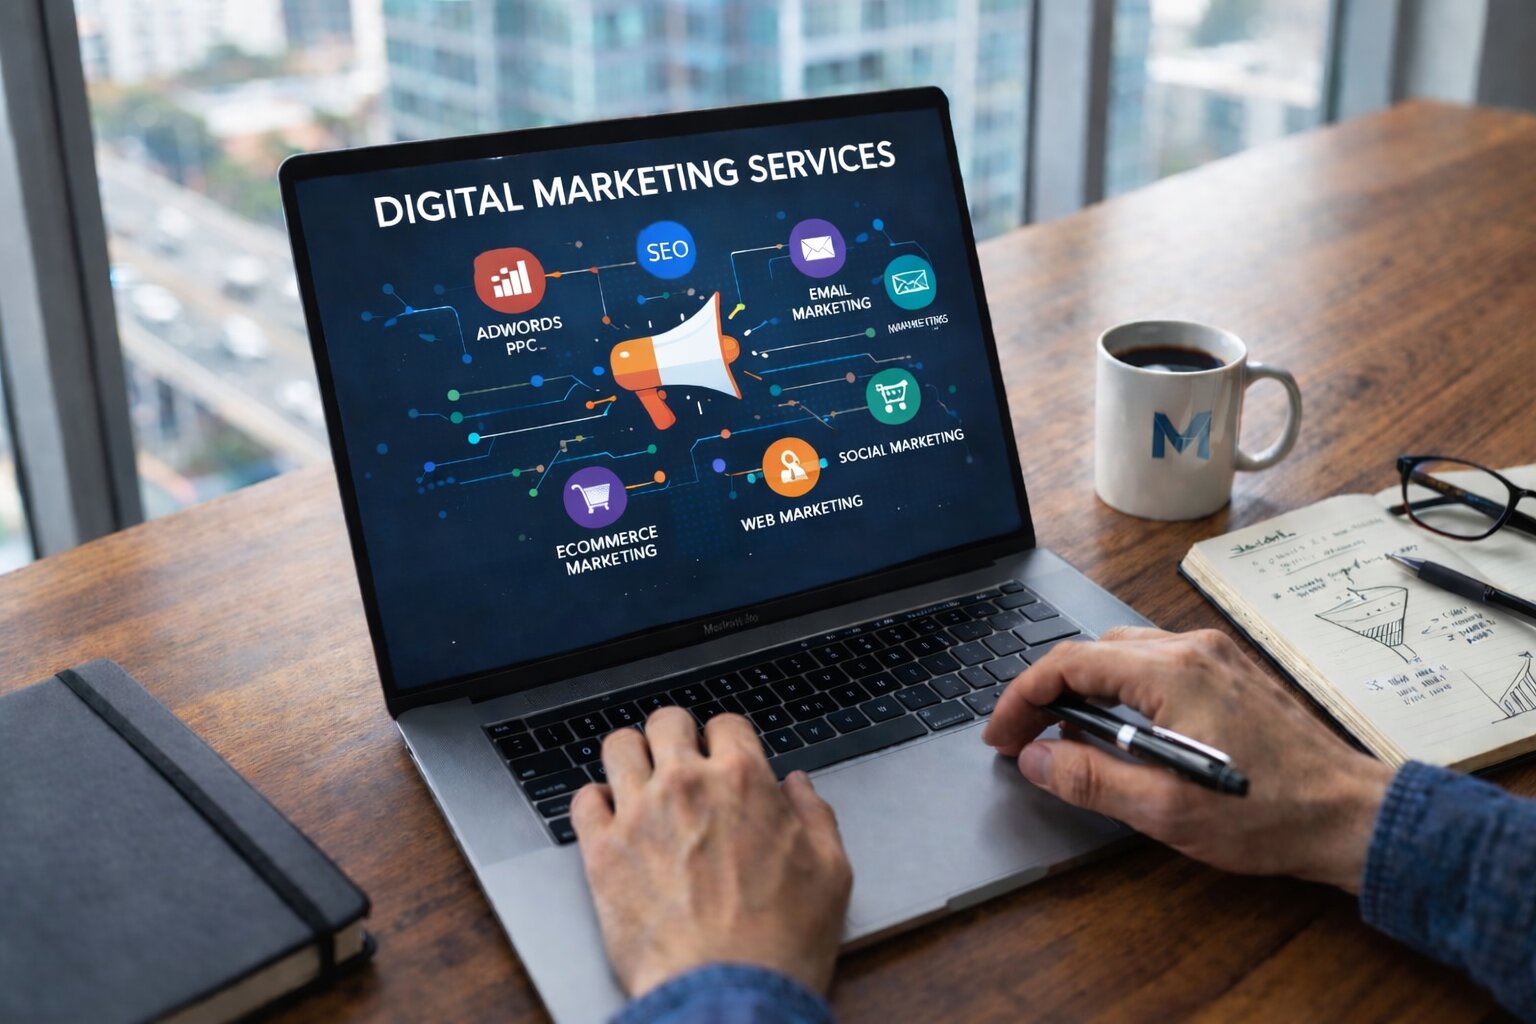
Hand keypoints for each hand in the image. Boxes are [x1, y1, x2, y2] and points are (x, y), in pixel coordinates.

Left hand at [570, 708, 851, 997]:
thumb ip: (815, 816)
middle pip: (666, 721)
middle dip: (675, 735)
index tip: (724, 757)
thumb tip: (799, 787)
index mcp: (743, 780)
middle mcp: (686, 784)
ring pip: (618, 747)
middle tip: (680, 760)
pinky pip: (582, 800)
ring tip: (640, 780)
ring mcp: (638, 814)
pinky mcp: (602, 851)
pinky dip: (594, 803)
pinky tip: (611, 819)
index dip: (727, 740)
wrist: (729, 989)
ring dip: (631, 757)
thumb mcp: (830, 872)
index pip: (726, 724)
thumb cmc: (781, 940)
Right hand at [981, 627, 1394, 892]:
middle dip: (1046, 692)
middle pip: (1092, 652)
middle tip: (1022, 739)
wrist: (1352, 815)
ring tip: (1063, 737)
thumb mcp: (1165, 809)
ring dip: (1083, 689)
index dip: (1021, 699)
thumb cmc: (1268, 815)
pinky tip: (1121, 730)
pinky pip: (1156, 665)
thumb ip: (1091, 779)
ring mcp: (1215, 657)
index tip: (1001, 736)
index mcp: (1171, 673)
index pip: (1068, 663)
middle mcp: (1191, 649)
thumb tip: (1034, 759)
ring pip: (1122, 655)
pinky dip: (1121, 690)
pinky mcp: (1231, 674)